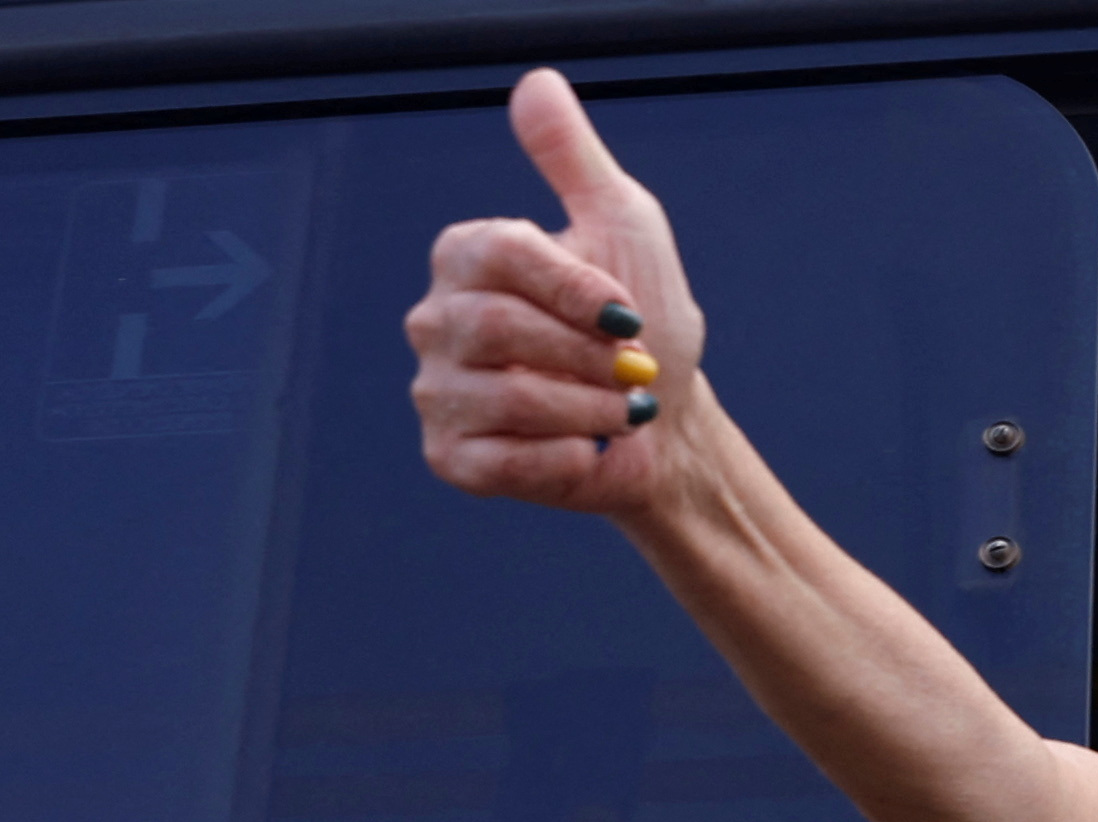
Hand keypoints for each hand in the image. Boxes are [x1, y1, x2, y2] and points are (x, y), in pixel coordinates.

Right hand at [408, 68, 708, 514]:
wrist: (661, 424)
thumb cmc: (643, 322)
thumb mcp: (620, 223)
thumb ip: (573, 158)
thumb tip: (534, 84)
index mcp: (467, 256)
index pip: (501, 255)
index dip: (576, 289)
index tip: (628, 315)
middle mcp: (436, 320)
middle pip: (498, 328)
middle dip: (588, 355)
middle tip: (633, 369)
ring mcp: (437, 392)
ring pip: (509, 398)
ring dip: (589, 407)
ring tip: (621, 410)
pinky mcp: (451, 459)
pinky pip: (504, 462)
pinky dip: (566, 459)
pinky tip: (586, 450)